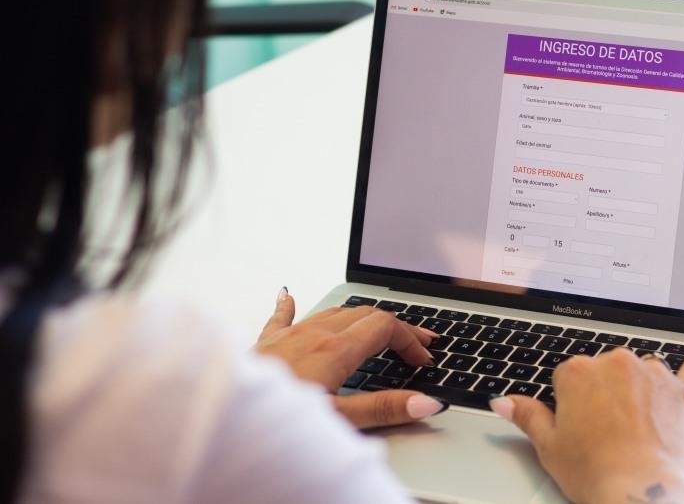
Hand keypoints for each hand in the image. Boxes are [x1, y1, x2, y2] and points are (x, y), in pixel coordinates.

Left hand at [256, 288, 448, 428]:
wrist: (223, 414)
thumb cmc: (275, 422)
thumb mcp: (338, 421)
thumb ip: (383, 409)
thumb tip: (426, 401)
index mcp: (334, 349)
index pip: (385, 327)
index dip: (410, 340)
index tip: (423, 359)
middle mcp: (312, 334)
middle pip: (365, 315)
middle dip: (396, 327)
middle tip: (417, 342)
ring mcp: (287, 336)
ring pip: (332, 313)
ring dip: (360, 318)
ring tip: (378, 327)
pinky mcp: (264, 345)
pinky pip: (281, 317)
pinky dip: (290, 306)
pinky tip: (286, 295)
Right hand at [489, 345, 683, 503]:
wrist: (642, 494)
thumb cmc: (596, 473)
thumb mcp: (549, 447)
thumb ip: (526, 416)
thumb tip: (503, 401)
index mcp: (577, 372)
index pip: (567, 377)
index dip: (570, 405)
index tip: (576, 426)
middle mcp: (615, 363)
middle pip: (604, 370)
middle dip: (603, 395)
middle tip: (602, 433)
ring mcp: (652, 375)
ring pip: (641, 370)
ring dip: (638, 388)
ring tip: (636, 424)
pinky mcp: (682, 392)